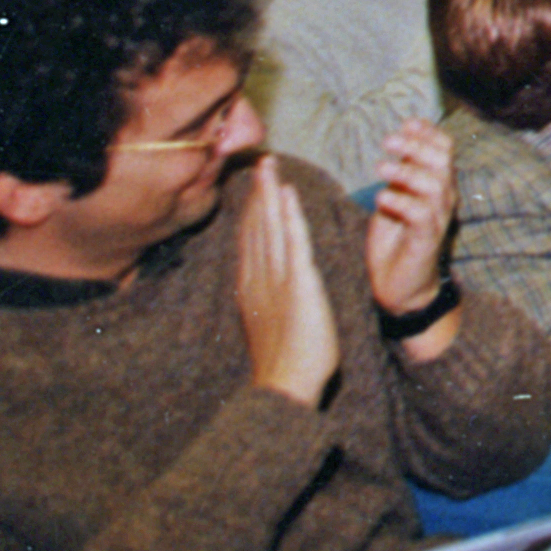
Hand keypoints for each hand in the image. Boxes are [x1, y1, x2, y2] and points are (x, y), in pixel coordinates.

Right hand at [235, 161, 338, 406]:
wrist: (285, 387)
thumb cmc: (284, 364)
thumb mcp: (270, 325)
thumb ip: (268, 302)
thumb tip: (270, 288)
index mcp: (253, 289)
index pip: (253, 240)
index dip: (254, 210)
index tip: (257, 186)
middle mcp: (259, 279)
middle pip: (257, 227)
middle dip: (259, 194)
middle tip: (261, 163)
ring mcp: (276, 280)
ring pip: (271, 228)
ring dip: (270, 194)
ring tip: (271, 167)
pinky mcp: (298, 284)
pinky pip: (293, 243)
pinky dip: (288, 216)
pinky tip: (287, 195)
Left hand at [363, 122, 459, 355]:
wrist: (400, 287)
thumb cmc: (396, 240)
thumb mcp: (396, 198)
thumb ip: (400, 173)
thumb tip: (398, 140)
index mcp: (438, 184)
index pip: (444, 149)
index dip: (428, 132)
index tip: (406, 122)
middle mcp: (444, 198)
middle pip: (442, 161)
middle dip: (416, 146)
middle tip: (388, 141)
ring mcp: (438, 219)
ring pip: (434, 185)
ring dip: (406, 172)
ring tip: (379, 168)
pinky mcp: (426, 240)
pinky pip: (420, 215)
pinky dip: (401, 202)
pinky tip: (381, 199)